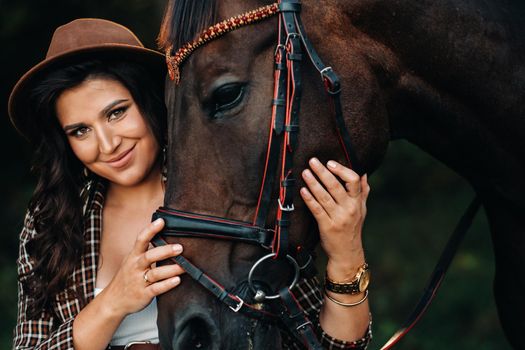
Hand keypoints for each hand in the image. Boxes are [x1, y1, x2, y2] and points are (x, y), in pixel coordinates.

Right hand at [102, 218, 184, 315]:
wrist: (113, 301)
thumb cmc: (126, 278)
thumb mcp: (131, 261)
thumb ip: (145, 250)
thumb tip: (163, 235)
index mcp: (133, 256)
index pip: (141, 240)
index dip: (150, 230)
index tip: (161, 221)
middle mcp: (135, 267)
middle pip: (149, 256)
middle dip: (165, 251)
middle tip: (180, 247)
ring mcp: (139, 281)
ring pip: (155, 274)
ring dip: (171, 269)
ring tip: (184, 266)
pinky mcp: (143, 295)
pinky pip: (156, 289)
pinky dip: (167, 284)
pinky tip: (177, 280)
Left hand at [300, 158, 369, 280]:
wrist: (347, 253)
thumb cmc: (353, 229)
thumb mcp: (362, 210)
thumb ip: (362, 191)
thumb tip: (363, 174)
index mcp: (357, 202)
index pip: (353, 181)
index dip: (341, 170)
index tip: (330, 163)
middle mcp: (349, 208)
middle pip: (335, 186)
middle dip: (322, 172)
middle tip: (312, 161)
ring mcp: (338, 217)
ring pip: (324, 196)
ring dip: (313, 183)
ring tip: (305, 172)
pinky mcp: (327, 226)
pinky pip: (317, 209)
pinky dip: (309, 199)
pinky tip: (303, 190)